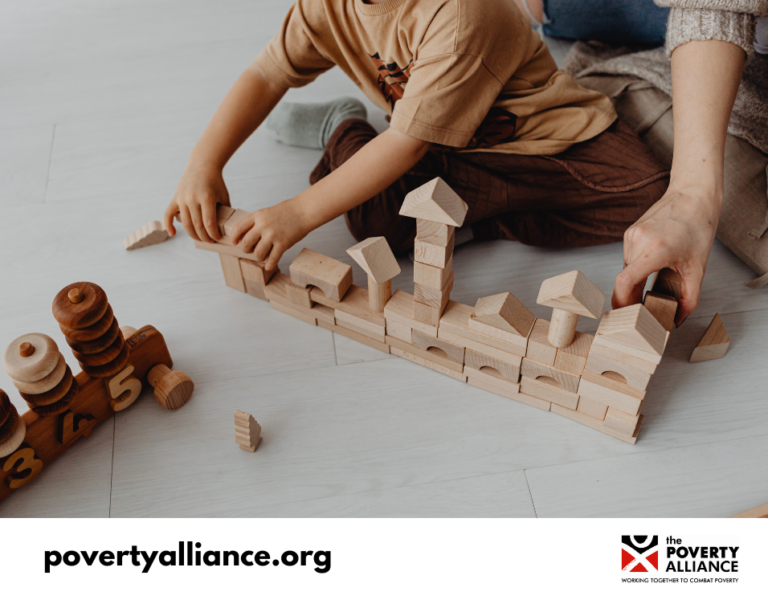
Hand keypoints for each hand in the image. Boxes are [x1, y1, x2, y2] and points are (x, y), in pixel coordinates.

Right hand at [164, 163, 229, 242]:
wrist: (203, 165)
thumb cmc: (216, 182)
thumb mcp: (224, 196)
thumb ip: (224, 212)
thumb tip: (225, 229)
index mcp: (207, 197)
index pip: (209, 223)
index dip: (213, 234)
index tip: (217, 238)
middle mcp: (192, 198)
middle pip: (197, 225)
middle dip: (205, 237)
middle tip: (210, 241)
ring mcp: (182, 198)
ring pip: (186, 223)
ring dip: (193, 234)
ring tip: (200, 239)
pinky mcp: (175, 198)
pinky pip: (168, 214)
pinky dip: (168, 225)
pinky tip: (172, 234)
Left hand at [230, 198, 310, 270]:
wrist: (304, 211)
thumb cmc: (287, 212)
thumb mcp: (267, 212)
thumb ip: (256, 222)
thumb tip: (245, 237)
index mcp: (258, 216)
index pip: (239, 228)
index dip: (234, 237)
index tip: (235, 242)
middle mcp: (263, 225)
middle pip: (246, 243)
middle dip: (246, 249)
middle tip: (251, 250)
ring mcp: (273, 235)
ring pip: (258, 254)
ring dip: (259, 257)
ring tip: (264, 255)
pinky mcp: (283, 244)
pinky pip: (272, 259)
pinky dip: (269, 265)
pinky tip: (269, 266)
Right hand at [612, 185, 720, 326]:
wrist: (693, 195)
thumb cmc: (698, 226)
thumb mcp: (698, 267)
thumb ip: (689, 298)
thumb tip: (678, 319)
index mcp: (655, 250)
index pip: (624, 282)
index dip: (621, 302)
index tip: (625, 314)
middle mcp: (637, 242)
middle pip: (624, 280)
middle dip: (631, 297)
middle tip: (644, 310)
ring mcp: (631, 235)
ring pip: (626, 269)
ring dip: (635, 282)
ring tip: (653, 284)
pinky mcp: (629, 232)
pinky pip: (628, 258)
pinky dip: (637, 268)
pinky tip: (653, 265)